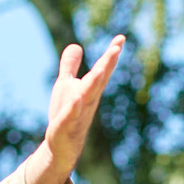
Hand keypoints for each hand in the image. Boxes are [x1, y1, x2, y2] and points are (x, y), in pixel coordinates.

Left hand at [44, 35, 126, 177]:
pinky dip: (74, 107)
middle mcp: (89, 99)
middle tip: (116, 49)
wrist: (62, 145)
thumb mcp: (66, 85)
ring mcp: (80, 112)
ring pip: (88, 96)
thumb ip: (70, 66)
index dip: (111, 54)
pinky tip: (77, 98)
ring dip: (94, 84)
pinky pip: (71, 115)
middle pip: (99, 80)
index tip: (121, 38)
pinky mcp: (66, 125)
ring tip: (99, 69)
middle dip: (107, 65)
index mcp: (89, 89)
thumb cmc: (67, 114)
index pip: (102, 69)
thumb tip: (77, 45)